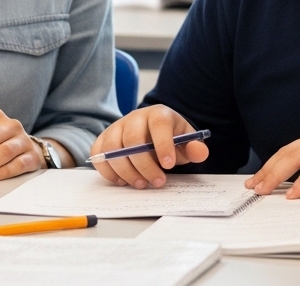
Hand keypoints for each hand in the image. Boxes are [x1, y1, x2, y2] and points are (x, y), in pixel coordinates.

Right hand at [89, 105, 207, 188]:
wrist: (153, 133)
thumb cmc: (170, 139)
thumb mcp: (185, 142)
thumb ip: (194, 148)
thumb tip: (200, 152)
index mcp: (158, 114)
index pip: (158, 124)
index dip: (162, 144)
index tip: (169, 165)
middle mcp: (134, 118)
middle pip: (133, 138)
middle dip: (144, 164)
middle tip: (157, 182)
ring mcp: (116, 127)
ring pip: (113, 148)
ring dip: (125, 170)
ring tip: (140, 184)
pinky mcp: (104, 139)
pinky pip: (99, 154)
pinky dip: (108, 170)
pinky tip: (122, 181)